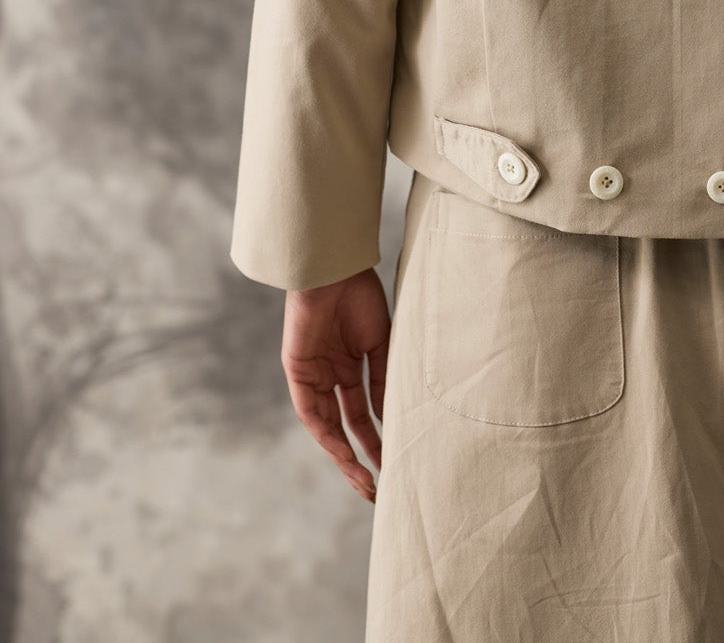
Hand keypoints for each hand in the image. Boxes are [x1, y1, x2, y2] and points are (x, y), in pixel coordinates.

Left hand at [282, 269, 389, 502]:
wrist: (336, 268)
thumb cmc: (361, 294)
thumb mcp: (380, 343)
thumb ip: (384, 380)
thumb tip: (393, 418)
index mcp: (352, 364)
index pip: (363, 413)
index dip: (377, 439)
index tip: (392, 465)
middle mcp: (331, 374)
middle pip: (344, 427)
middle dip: (359, 458)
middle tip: (376, 488)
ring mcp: (314, 374)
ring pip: (327, 426)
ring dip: (343, 455)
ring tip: (364, 481)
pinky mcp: (297, 371)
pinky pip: (310, 411)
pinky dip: (326, 433)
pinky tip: (343, 453)